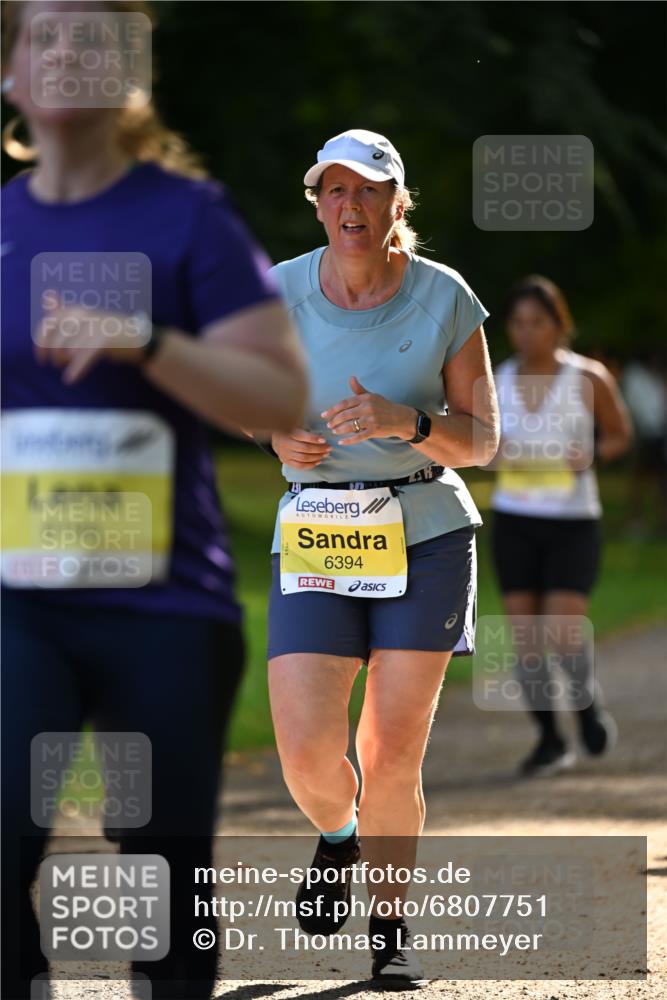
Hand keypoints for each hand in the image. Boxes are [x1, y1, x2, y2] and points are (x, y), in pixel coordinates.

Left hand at [34, 297, 151, 383]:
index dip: (40, 343)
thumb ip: (63, 311)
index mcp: (74, 310)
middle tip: (58, 364)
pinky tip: (70, 379)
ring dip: (65, 362)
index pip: (47, 325)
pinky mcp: (105, 339)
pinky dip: (76, 369)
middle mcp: (83, 315)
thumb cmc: (107, 331)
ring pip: (68, 349)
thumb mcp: (84, 319)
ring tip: (67, 369)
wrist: (138, 339)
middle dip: (54, 355)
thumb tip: (47, 295)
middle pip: (56, 340)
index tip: (41, 359)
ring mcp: (94, 326)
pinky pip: (84, 356)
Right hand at [271, 428, 331, 468]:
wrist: (275, 438)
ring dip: (317, 457)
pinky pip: (299, 466)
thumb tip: (320, 429)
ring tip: (325, 454)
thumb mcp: (295, 423)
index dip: (314, 439)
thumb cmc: (289, 428)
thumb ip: (305, 425)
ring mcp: (285, 454)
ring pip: (303, 458)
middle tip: (329, 448)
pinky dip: (310, 465)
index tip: (324, 439)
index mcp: (288, 432)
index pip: (302, 437)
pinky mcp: (286, 461)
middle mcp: (285, 444)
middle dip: (319, 449)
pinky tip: (318, 461)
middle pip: (305, 449)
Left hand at [322, 376, 416, 444]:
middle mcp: (368, 408)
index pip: (344, 403)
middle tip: (328, 425)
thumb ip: (359, 390)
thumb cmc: (384, 406)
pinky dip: (349, 440)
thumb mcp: (372, 396)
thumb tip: (351, 378)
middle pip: (345, 415)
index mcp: (365, 398)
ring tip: (334, 432)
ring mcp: (371, 420)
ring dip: (339, 430)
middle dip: (334, 421)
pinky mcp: (375, 430)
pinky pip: (358, 436)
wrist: (401, 418)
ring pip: (350, 426)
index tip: (323, 415)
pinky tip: (341, 442)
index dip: (332, 410)